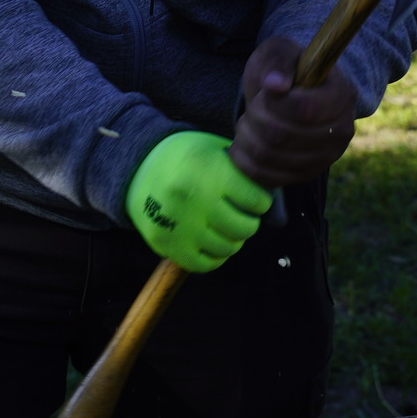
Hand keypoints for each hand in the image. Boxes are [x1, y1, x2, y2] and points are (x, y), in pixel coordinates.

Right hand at [126, 132, 270, 272]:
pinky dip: (214, 256)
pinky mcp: (166, 244)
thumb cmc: (188, 157)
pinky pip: (204, 265)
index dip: (260, 200)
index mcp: (210, 170)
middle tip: (240, 213)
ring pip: (227, 248)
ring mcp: (178, 224)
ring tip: (225, 225)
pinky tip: (211, 239)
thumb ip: (250, 178)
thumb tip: (279, 217)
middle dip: (249, 221)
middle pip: (245, 228)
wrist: (137, 165)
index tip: (253, 196)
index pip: (258, 200)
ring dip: (233, 239)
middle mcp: (194, 198)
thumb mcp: (219, 152)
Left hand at [230, 36, 357, 187]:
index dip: (274, 102)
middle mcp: (341, 131)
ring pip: (270, 156)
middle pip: (282, 134)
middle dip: (255, 117)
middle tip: (253, 106)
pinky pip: (267, 177)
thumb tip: (275, 84)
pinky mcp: (306, 175)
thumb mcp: (280, 52)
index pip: (303, 109)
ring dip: (246, 137)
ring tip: (248, 122)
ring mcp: (325, 158)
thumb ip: (278, 62)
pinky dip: (245, 160)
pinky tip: (243, 144)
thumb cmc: (287, 70)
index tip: (268, 89)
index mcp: (341, 95)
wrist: (292, 95)